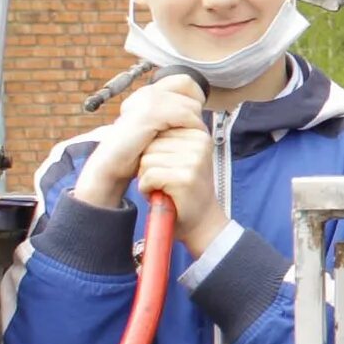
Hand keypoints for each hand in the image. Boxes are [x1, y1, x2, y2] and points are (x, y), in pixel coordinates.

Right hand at [75, 75, 203, 202]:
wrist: (113, 164)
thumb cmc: (136, 150)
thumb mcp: (157, 126)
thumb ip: (172, 113)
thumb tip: (198, 105)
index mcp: (149, 92)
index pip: (185, 80)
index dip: (195, 95)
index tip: (192, 116)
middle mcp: (147, 92)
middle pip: (190, 88)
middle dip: (195, 109)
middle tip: (190, 129)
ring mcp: (148, 100)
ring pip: (191, 104)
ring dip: (195, 123)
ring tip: (187, 138)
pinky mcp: (150, 113)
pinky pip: (186, 115)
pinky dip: (191, 128)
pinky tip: (184, 141)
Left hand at [137, 125, 225, 253]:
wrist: (202, 222)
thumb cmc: (185, 190)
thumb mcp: (182, 157)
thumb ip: (168, 139)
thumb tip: (141, 121)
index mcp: (198, 133)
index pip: (158, 132)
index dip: (154, 153)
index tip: (169, 167)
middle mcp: (200, 142)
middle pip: (150, 145)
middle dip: (149, 165)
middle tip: (165, 180)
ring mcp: (194, 160)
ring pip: (147, 160)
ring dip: (147, 178)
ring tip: (163, 187)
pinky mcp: (185, 177)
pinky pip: (148, 176)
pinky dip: (147, 189)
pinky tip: (160, 194)